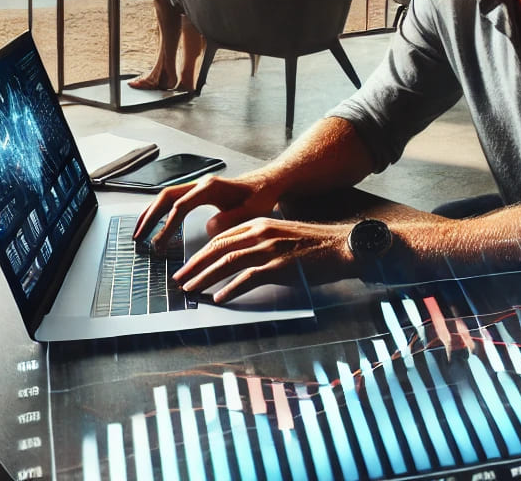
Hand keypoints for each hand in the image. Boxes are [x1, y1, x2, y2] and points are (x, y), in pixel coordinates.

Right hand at [132, 171, 280, 248]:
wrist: (266, 184)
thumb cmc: (259, 198)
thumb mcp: (250, 213)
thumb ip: (229, 221)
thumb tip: (208, 228)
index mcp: (210, 188)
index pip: (181, 206)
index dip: (167, 225)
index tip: (158, 244)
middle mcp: (200, 183)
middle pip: (166, 197)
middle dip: (149, 217)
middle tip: (137, 238)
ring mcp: (197, 186)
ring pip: (166, 196)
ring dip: (150, 213)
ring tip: (138, 233)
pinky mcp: (198, 191)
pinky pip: (173, 199)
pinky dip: (160, 211)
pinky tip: (153, 224)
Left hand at [172, 218, 354, 302]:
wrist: (340, 246)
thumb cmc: (312, 245)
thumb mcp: (281, 236)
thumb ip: (259, 242)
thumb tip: (238, 259)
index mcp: (259, 224)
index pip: (221, 237)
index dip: (201, 253)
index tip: (189, 266)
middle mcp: (261, 232)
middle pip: (218, 248)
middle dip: (196, 265)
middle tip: (180, 279)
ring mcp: (269, 249)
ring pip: (228, 262)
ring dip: (206, 277)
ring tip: (192, 290)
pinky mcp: (279, 266)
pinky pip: (248, 278)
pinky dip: (231, 289)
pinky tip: (220, 298)